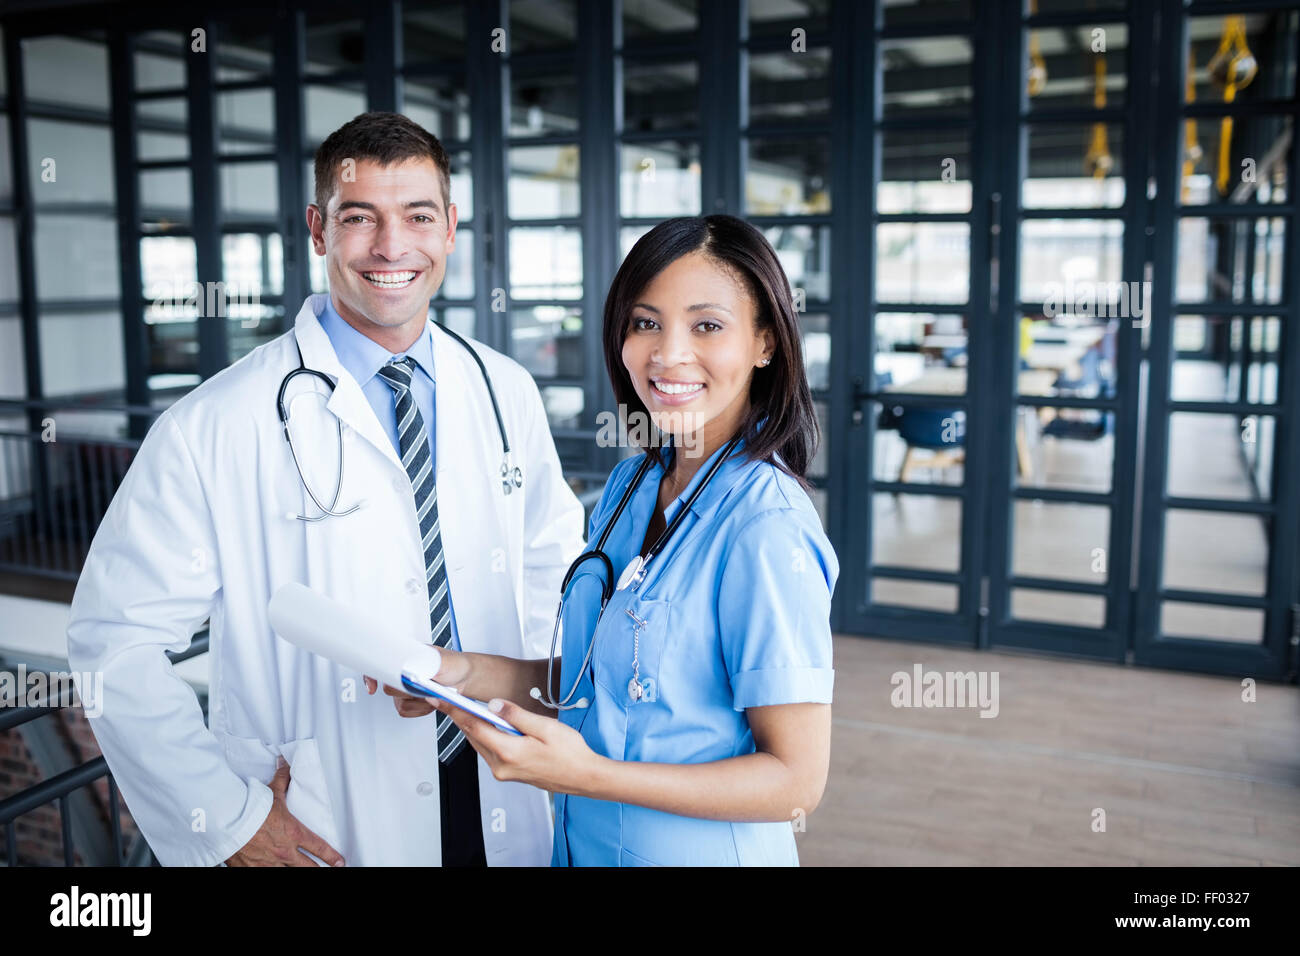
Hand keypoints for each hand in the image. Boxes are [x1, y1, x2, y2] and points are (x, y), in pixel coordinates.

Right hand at [225, 759, 344, 866]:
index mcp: (294, 834)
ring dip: (297, 871)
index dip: (332, 856)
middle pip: (309, 867)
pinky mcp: (253, 869)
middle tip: (329, 870)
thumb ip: (282, 779)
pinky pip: (267, 875)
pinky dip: (273, 872)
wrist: (227, 823)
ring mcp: (269, 864)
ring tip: (303, 870)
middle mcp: (284, 852)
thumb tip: (285, 762)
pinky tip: (274, 869)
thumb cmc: (251, 808)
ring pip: (290, 873)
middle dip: (320, 869)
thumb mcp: (271, 792)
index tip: (340, 862)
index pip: (319, 847)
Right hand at [364, 648, 473, 718]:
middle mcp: (402, 672)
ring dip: (417, 702)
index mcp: (405, 657)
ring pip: (398, 702)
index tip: (373, 686)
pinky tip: (430, 702)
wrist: (464, 677)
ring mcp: (404, 687)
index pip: (379, 664)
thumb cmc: (454, 664)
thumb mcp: (445, 661)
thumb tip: (413, 670)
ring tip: (432, 694)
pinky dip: (419, 710)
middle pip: (390, 688)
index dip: (371, 675)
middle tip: (425, 687)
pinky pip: (404, 711)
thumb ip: (428, 664)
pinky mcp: (409, 701)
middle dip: (408, 692)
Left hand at [432, 696, 600, 794]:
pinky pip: (489, 750)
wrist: (584, 776)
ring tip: (464, 708)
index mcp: (508, 752)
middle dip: (460, 716)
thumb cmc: (569, 753)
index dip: (455, 710)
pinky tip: (488, 724)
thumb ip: (516, 715)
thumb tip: (493, 704)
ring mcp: (504, 771)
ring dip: (472, 726)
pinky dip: (484, 735)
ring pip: (480, 744)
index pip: (474, 727)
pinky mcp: (509, 772)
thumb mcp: (544, 727)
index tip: (441, 700)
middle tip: (447, 699)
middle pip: (473, 736)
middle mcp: (501, 766)